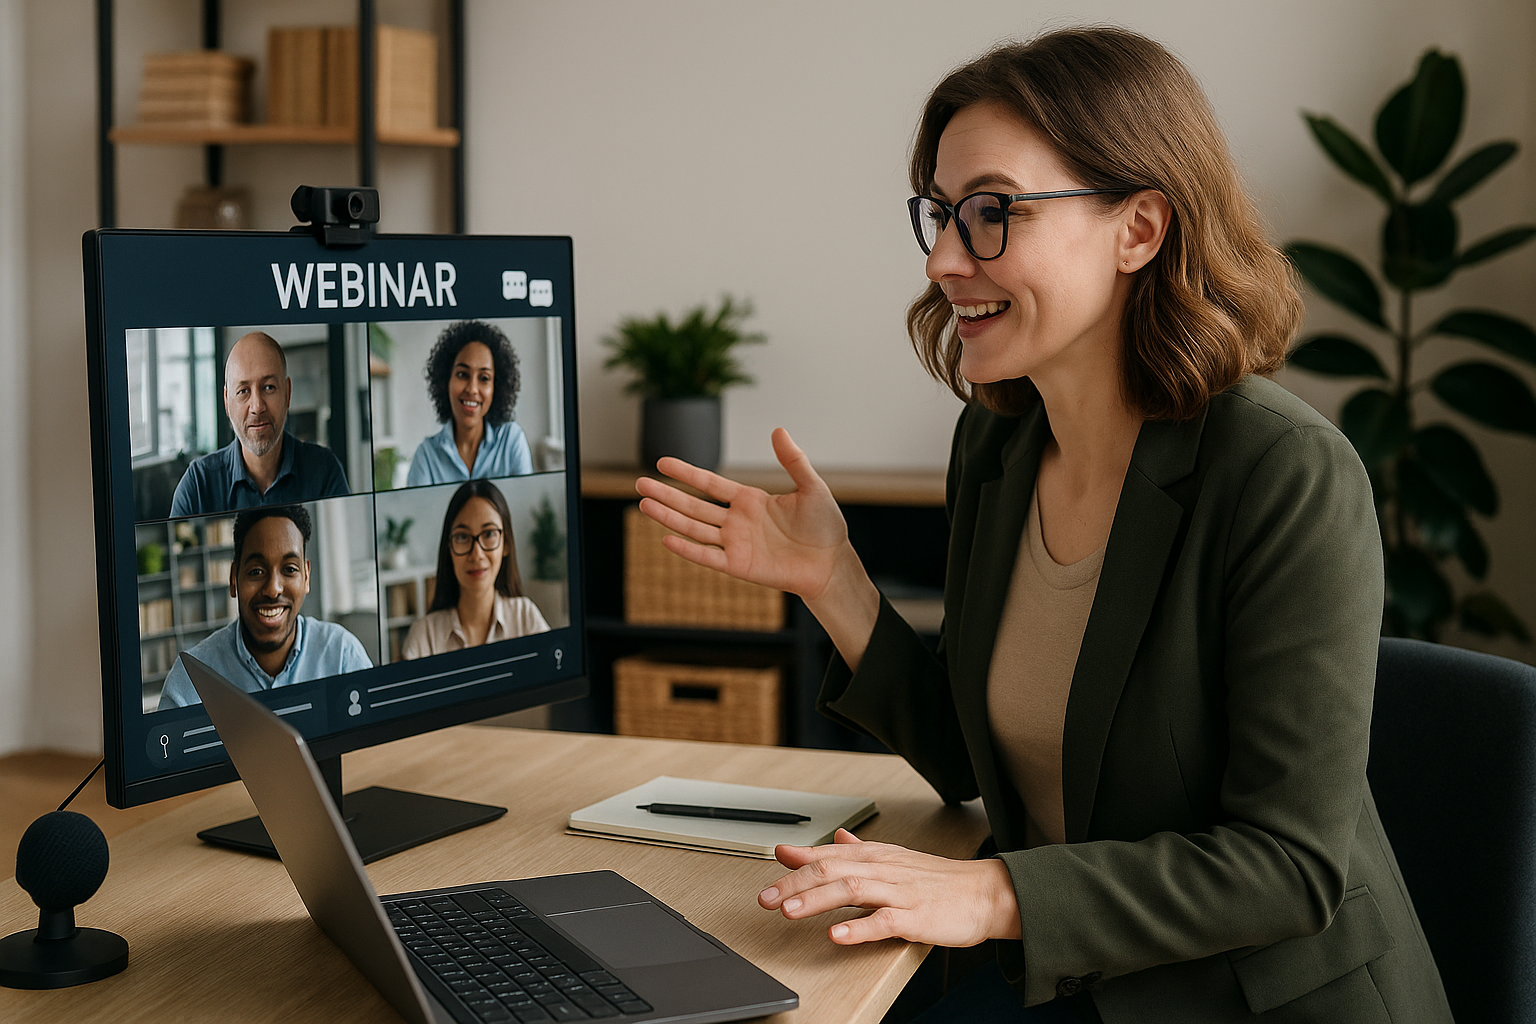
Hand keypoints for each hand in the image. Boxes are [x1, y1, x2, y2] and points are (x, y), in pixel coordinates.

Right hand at [635, 428, 852, 601]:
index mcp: (750, 500)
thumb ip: (793, 460)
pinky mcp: (739, 566)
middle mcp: (737, 521)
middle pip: (693, 505)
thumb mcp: (811, 487)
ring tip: (644, 504)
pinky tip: (666, 539)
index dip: (686, 473)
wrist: (832, 563)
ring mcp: (735, 544)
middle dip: (666, 494)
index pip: (709, 483)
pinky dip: (688, 550)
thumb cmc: (825, 526)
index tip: (662, 463)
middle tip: (638, 484)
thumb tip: (778, 429)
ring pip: (694, 528)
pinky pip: (708, 557)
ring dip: (668, 517)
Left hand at [758, 829, 1020, 946]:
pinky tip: (837, 935)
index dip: (798, 859)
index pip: (829, 854)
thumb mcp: (893, 858)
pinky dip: (858, 928)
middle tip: (766, 898)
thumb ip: (859, 850)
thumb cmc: (936, 879)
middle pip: (831, 871)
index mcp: (875, 855)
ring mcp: (898, 892)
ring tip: (789, 910)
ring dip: (816, 900)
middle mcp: (882, 869)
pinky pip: (883, 922)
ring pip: (851, 891)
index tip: (772, 860)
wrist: (983, 893)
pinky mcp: (915, 918)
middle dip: (794, 884)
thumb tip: (834, 836)